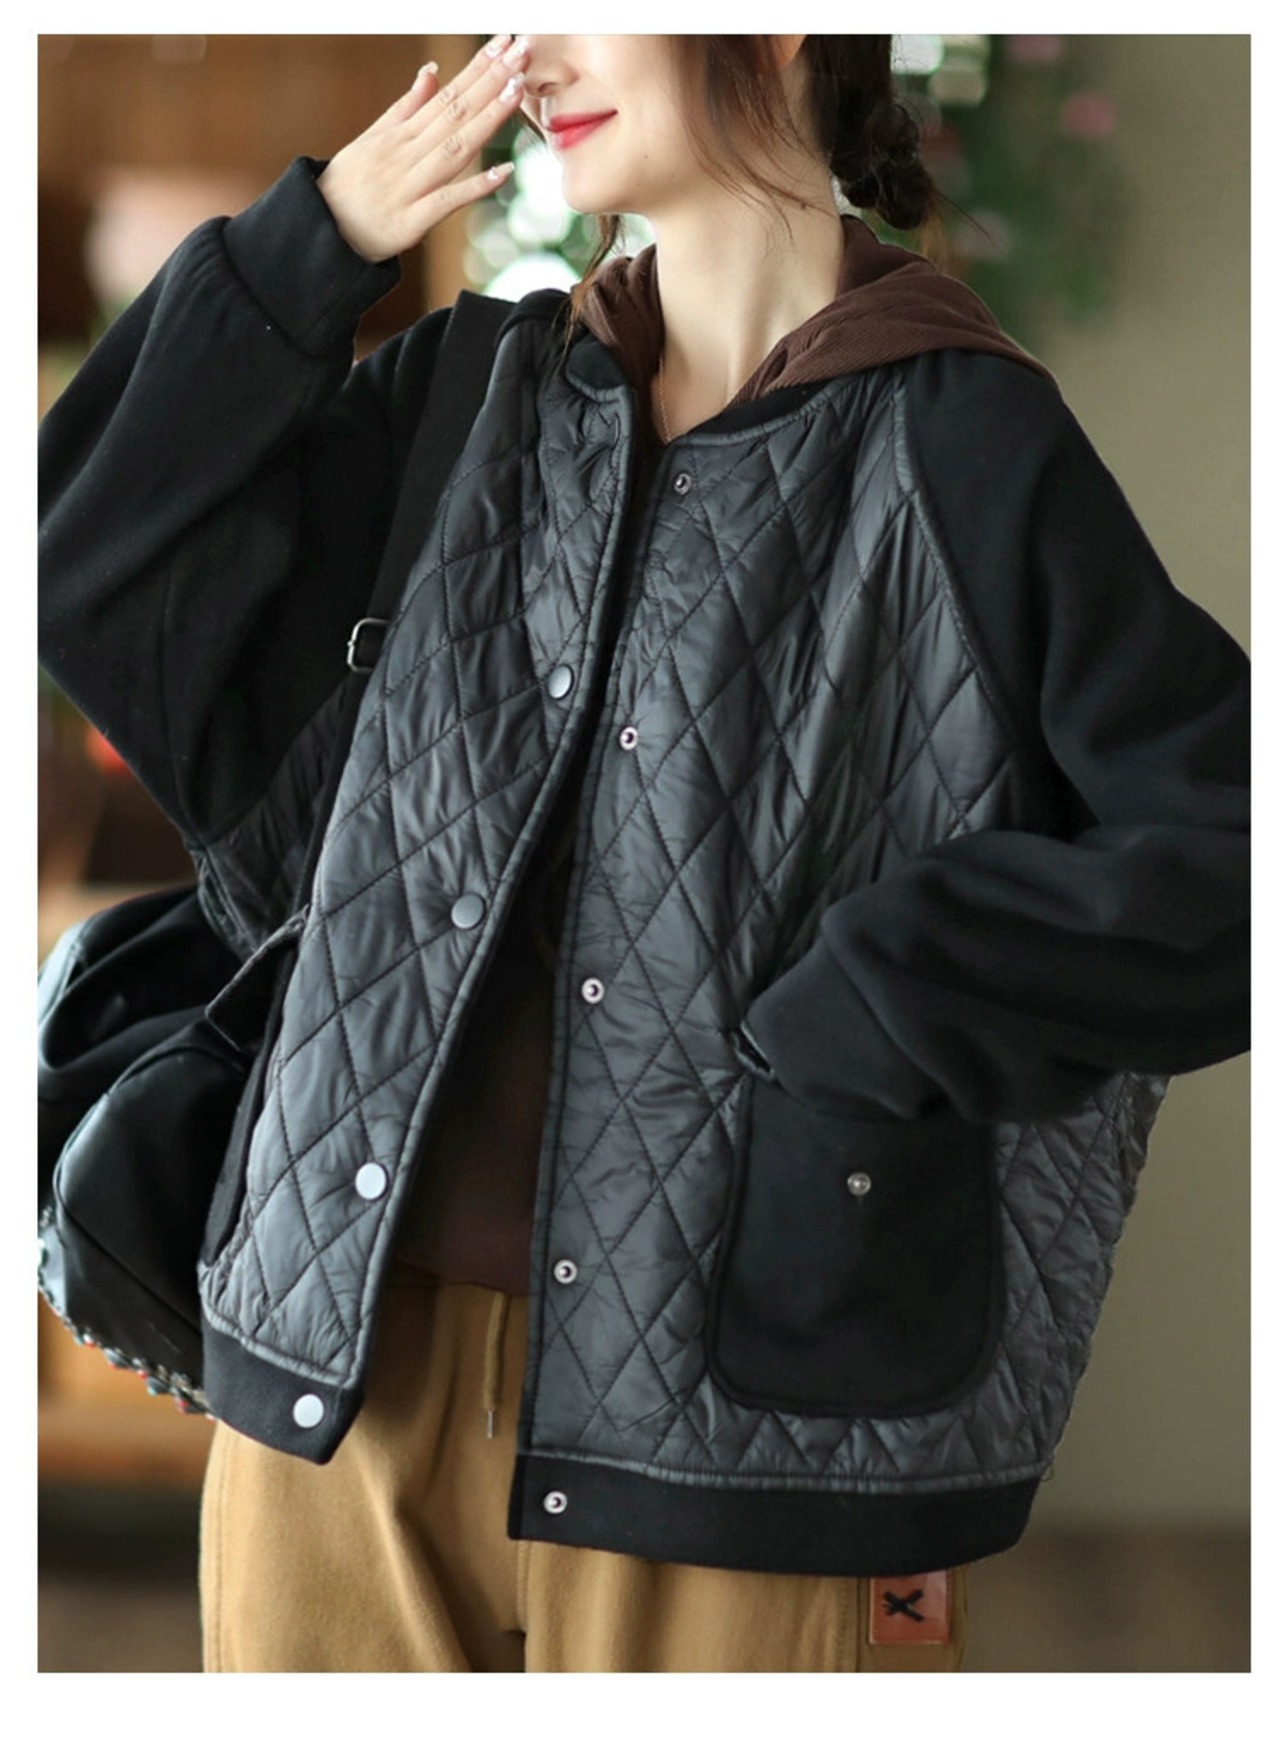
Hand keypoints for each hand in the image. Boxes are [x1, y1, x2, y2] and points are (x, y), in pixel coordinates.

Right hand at [317, 34, 528, 262]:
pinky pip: (447, 200)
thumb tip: (431, 74)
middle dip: (491, 80)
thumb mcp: (372, 140)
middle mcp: (406, 153)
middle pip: (455, 112)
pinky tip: (502, 172)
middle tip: (521, 50)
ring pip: (455, 147)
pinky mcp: (411, 221)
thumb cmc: (348, 186)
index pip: (446, 95)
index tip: (503, 43)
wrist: (321, 232)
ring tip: (517, 91)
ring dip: (487, 119)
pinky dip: (474, 187)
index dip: (477, 69)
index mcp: (400, 134)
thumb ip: (405, 109)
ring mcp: (409, 186)